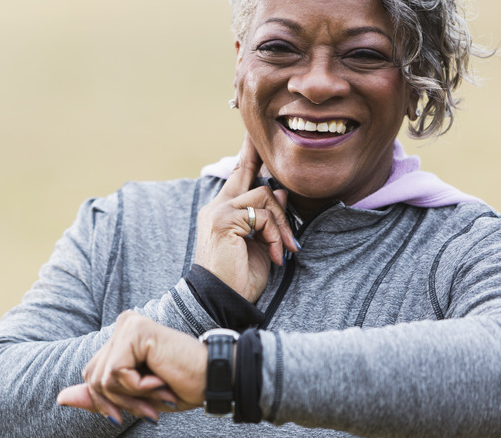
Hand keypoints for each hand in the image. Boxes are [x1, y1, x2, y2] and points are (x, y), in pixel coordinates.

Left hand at [57, 311, 206, 423]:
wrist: (213, 379)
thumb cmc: (180, 386)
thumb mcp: (133, 396)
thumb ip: (99, 395)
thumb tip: (60, 398)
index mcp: (122, 336)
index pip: (91, 375)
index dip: (108, 401)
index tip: (138, 411)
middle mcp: (123, 324)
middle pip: (92, 376)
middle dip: (118, 402)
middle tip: (150, 408)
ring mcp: (128, 325)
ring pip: (102, 377)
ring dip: (130, 397)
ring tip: (158, 393)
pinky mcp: (135, 331)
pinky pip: (115, 373)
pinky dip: (137, 388)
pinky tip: (159, 380)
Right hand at [195, 136, 298, 302]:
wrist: (223, 301)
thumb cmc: (240, 277)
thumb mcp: (259, 244)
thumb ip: (266, 217)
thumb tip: (279, 190)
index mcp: (222, 211)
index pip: (238, 174)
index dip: (249, 154)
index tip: (254, 134)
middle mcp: (217, 206)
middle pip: (249, 173)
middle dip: (264, 169)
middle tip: (277, 198)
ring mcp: (219, 211)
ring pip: (264, 196)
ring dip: (281, 224)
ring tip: (284, 249)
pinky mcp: (225, 220)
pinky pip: (263, 215)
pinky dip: (275, 235)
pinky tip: (275, 255)